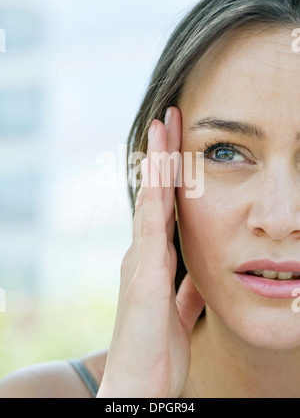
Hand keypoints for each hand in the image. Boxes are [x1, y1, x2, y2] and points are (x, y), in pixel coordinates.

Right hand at [97, 107, 204, 397]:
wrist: (139, 384)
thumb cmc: (157, 350)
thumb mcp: (180, 313)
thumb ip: (188, 290)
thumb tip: (200, 277)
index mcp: (156, 262)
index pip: (166, 209)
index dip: (171, 178)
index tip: (178, 147)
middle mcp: (145, 253)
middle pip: (157, 195)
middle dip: (162, 157)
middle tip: (168, 119)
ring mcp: (142, 259)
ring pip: (152, 199)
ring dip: (157, 163)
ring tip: (161, 127)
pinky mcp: (145, 271)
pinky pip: (152, 223)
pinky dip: (155, 193)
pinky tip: (159, 168)